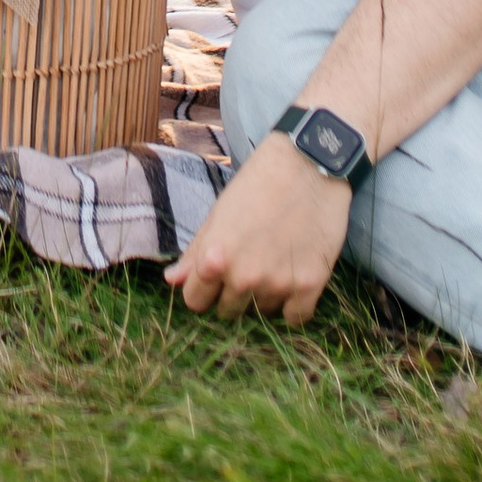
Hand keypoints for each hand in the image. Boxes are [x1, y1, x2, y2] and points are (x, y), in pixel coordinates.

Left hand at [165, 130, 355, 323]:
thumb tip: (171, 280)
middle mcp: (243, 276)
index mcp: (214, 257)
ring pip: (262, 312)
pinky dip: (293, 303)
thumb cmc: (259, 182)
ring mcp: (277, 283)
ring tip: (274, 260)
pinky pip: (295, 317)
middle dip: (233, 292)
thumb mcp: (219, 212)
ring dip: (264, 294)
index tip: (214, 276)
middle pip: (228, 311)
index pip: (195, 301)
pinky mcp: (309, 286)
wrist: (310, 164)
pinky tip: (293, 276)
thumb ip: (195, 251)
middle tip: (249, 262)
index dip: (202, 289)